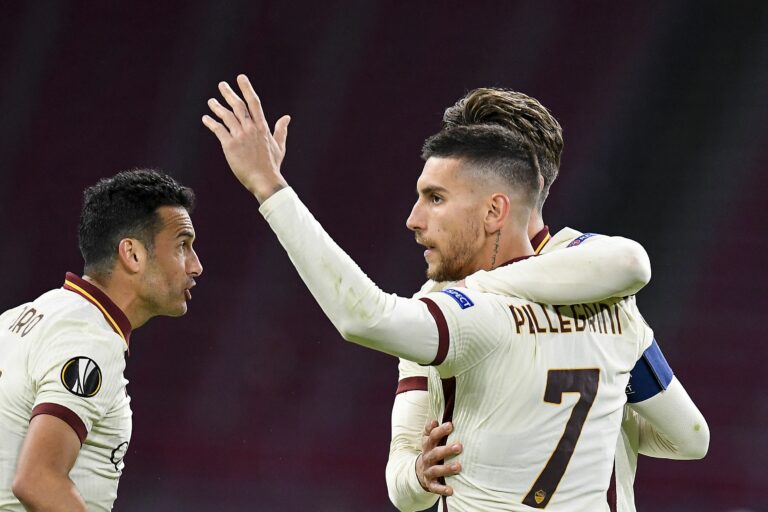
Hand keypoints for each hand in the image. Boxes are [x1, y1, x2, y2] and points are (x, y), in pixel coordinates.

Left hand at [202, 74, 291, 202]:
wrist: (264, 180)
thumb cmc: (272, 165)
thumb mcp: (279, 146)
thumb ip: (281, 130)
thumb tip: (286, 117)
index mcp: (262, 127)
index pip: (254, 102)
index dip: (247, 88)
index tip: (240, 78)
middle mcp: (251, 128)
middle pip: (238, 105)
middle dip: (229, 93)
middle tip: (222, 85)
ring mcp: (240, 136)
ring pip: (226, 116)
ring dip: (217, 107)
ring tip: (211, 102)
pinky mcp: (230, 145)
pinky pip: (218, 130)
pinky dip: (211, 123)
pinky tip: (206, 119)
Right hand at [416, 420, 462, 495]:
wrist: (419, 472)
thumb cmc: (430, 452)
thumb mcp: (428, 441)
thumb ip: (430, 431)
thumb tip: (434, 420)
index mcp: (427, 446)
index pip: (431, 437)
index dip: (439, 431)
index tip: (451, 425)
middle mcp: (427, 458)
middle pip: (435, 453)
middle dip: (447, 450)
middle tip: (459, 446)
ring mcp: (428, 471)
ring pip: (436, 470)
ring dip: (447, 468)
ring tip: (458, 467)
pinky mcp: (430, 484)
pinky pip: (435, 487)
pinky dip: (442, 489)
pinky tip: (451, 490)